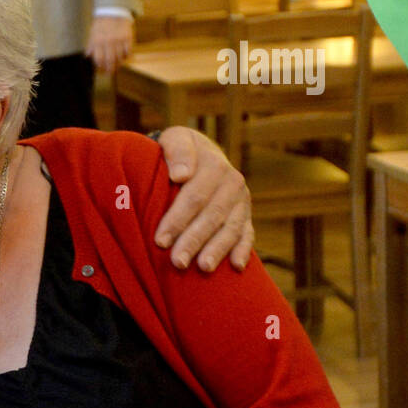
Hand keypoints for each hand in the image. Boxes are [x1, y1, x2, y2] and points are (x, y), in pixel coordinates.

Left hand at [84, 15, 133, 73]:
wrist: (113, 11)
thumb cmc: (102, 23)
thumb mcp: (92, 33)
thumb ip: (90, 45)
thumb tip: (87, 56)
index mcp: (98, 41)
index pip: (99, 59)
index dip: (100, 67)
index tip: (101, 71)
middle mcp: (108, 42)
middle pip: (110, 61)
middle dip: (110, 70)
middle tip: (110, 73)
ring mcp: (119, 40)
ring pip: (120, 58)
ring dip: (118, 64)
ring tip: (117, 66)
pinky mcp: (128, 38)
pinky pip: (128, 52)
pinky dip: (127, 57)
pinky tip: (124, 57)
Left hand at [152, 127, 253, 272]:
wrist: (200, 153)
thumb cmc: (178, 151)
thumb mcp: (175, 139)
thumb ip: (177, 151)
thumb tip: (181, 175)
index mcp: (215, 165)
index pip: (194, 196)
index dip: (177, 220)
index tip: (160, 240)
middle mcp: (233, 183)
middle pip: (212, 216)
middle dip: (193, 241)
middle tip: (176, 262)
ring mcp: (242, 201)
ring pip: (230, 228)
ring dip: (217, 250)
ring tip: (202, 268)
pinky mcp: (246, 215)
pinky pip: (248, 234)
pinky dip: (243, 250)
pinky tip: (236, 267)